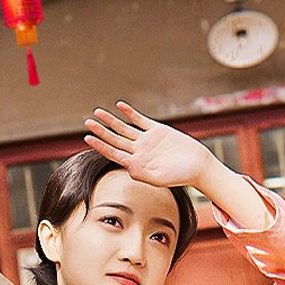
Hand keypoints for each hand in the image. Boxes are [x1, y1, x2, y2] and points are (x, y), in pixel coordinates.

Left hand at [84, 101, 221, 193]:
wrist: (198, 165)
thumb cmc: (179, 176)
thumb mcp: (159, 178)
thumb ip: (140, 173)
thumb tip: (125, 164)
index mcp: (136, 163)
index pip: (113, 153)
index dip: (100, 145)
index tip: (87, 138)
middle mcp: (138, 151)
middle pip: (115, 139)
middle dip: (100, 131)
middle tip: (87, 122)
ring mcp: (147, 140)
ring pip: (124, 128)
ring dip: (111, 120)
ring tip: (98, 113)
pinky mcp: (157, 130)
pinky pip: (140, 120)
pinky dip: (130, 113)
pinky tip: (120, 106)